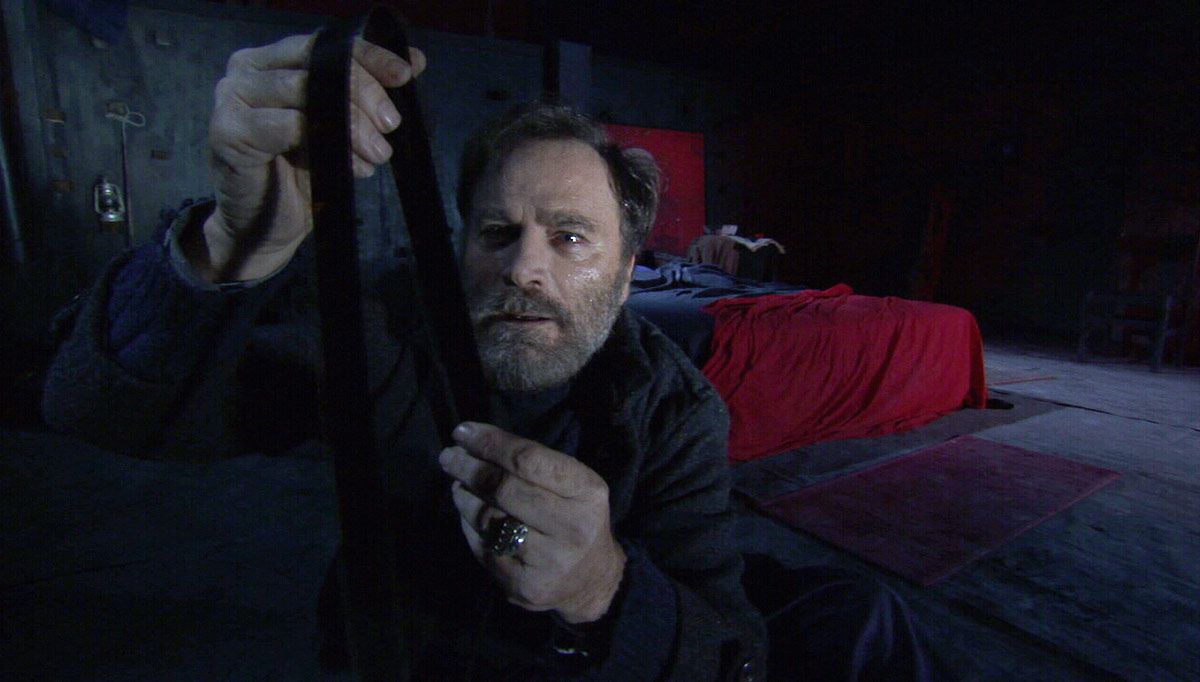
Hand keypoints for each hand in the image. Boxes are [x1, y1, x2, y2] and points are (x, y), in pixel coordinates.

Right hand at [189, 34, 425, 281]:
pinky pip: (285, 125)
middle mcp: (247, 69)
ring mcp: (232, 97)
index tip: (406, 74)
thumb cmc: (301, 175)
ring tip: (377, 153)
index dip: (368, 56)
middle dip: (364, 91)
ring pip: (304, 91)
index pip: (325, 45)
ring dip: (350, 122)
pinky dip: (324, 142)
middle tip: (392, 124)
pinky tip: (349, 166)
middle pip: (316, 63)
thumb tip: (416, 61)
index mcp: (274, 60)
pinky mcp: (227, 131)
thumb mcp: (344, 128)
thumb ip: (371, 92)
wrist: (264, 229)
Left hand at [439, 422, 627, 623]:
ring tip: (456, 481)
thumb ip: (534, 464)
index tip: (463, 432)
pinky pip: (483, 546)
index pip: (529, 460)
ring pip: (489, 519)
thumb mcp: (575, 485)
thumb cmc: (577, 519)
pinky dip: (468, 522)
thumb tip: (474, 443)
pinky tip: (466, 509)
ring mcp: (546, 561)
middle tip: (449, 456)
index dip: (490, 443)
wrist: (592, 581)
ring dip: (464, 494)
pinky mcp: (522, 586)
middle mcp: (571, 527)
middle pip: (504, 489)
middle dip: (469, 467)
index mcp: (587, 493)